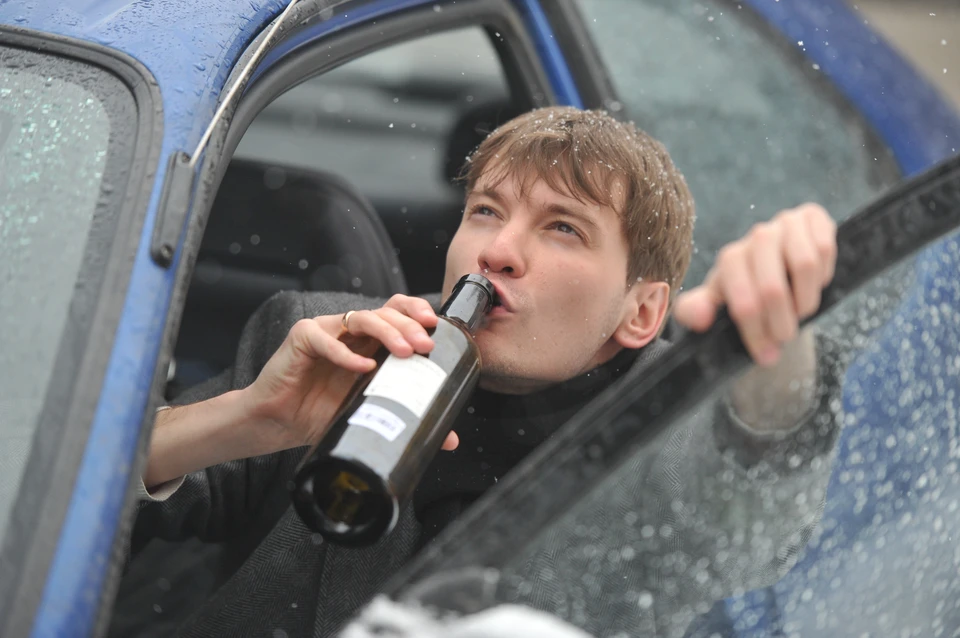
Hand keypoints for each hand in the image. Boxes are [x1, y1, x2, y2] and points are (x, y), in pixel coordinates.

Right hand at [242, 295, 460, 449]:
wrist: (278, 423)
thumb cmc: (321, 412)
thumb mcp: (370, 414)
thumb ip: (407, 419)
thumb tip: (450, 440)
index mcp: (369, 340)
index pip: (397, 312)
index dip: (416, 311)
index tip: (436, 327)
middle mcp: (350, 330)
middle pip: (385, 312)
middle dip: (410, 326)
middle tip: (426, 346)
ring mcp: (326, 330)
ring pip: (361, 318)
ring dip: (387, 332)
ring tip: (406, 352)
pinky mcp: (302, 338)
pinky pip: (325, 339)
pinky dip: (346, 353)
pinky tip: (363, 366)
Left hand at [673, 204, 836, 365]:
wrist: (777, 270)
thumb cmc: (743, 291)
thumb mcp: (715, 304)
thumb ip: (694, 311)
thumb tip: (701, 320)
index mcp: (731, 259)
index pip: (744, 303)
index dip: (756, 334)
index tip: (765, 354)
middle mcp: (757, 237)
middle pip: (774, 289)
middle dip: (781, 324)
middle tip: (784, 337)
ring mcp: (786, 223)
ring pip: (805, 266)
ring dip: (806, 301)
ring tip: (800, 312)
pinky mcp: (812, 216)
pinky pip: (826, 247)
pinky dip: (824, 274)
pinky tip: (813, 284)